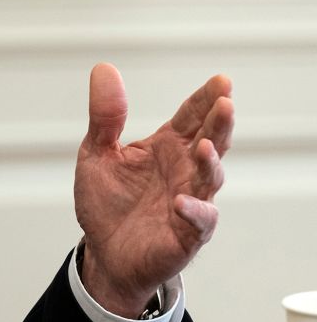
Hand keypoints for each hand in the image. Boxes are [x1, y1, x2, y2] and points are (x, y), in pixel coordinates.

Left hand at [74, 64, 232, 317]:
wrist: (103, 252)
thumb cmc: (107, 202)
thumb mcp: (96, 153)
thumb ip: (104, 116)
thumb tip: (103, 69)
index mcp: (166, 147)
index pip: (192, 117)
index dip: (206, 99)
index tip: (221, 80)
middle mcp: (184, 171)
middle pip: (210, 141)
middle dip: (220, 123)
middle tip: (225, 103)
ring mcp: (189, 201)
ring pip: (210, 178)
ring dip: (210, 162)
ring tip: (205, 146)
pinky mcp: (186, 234)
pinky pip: (198, 222)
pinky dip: (194, 211)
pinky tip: (181, 201)